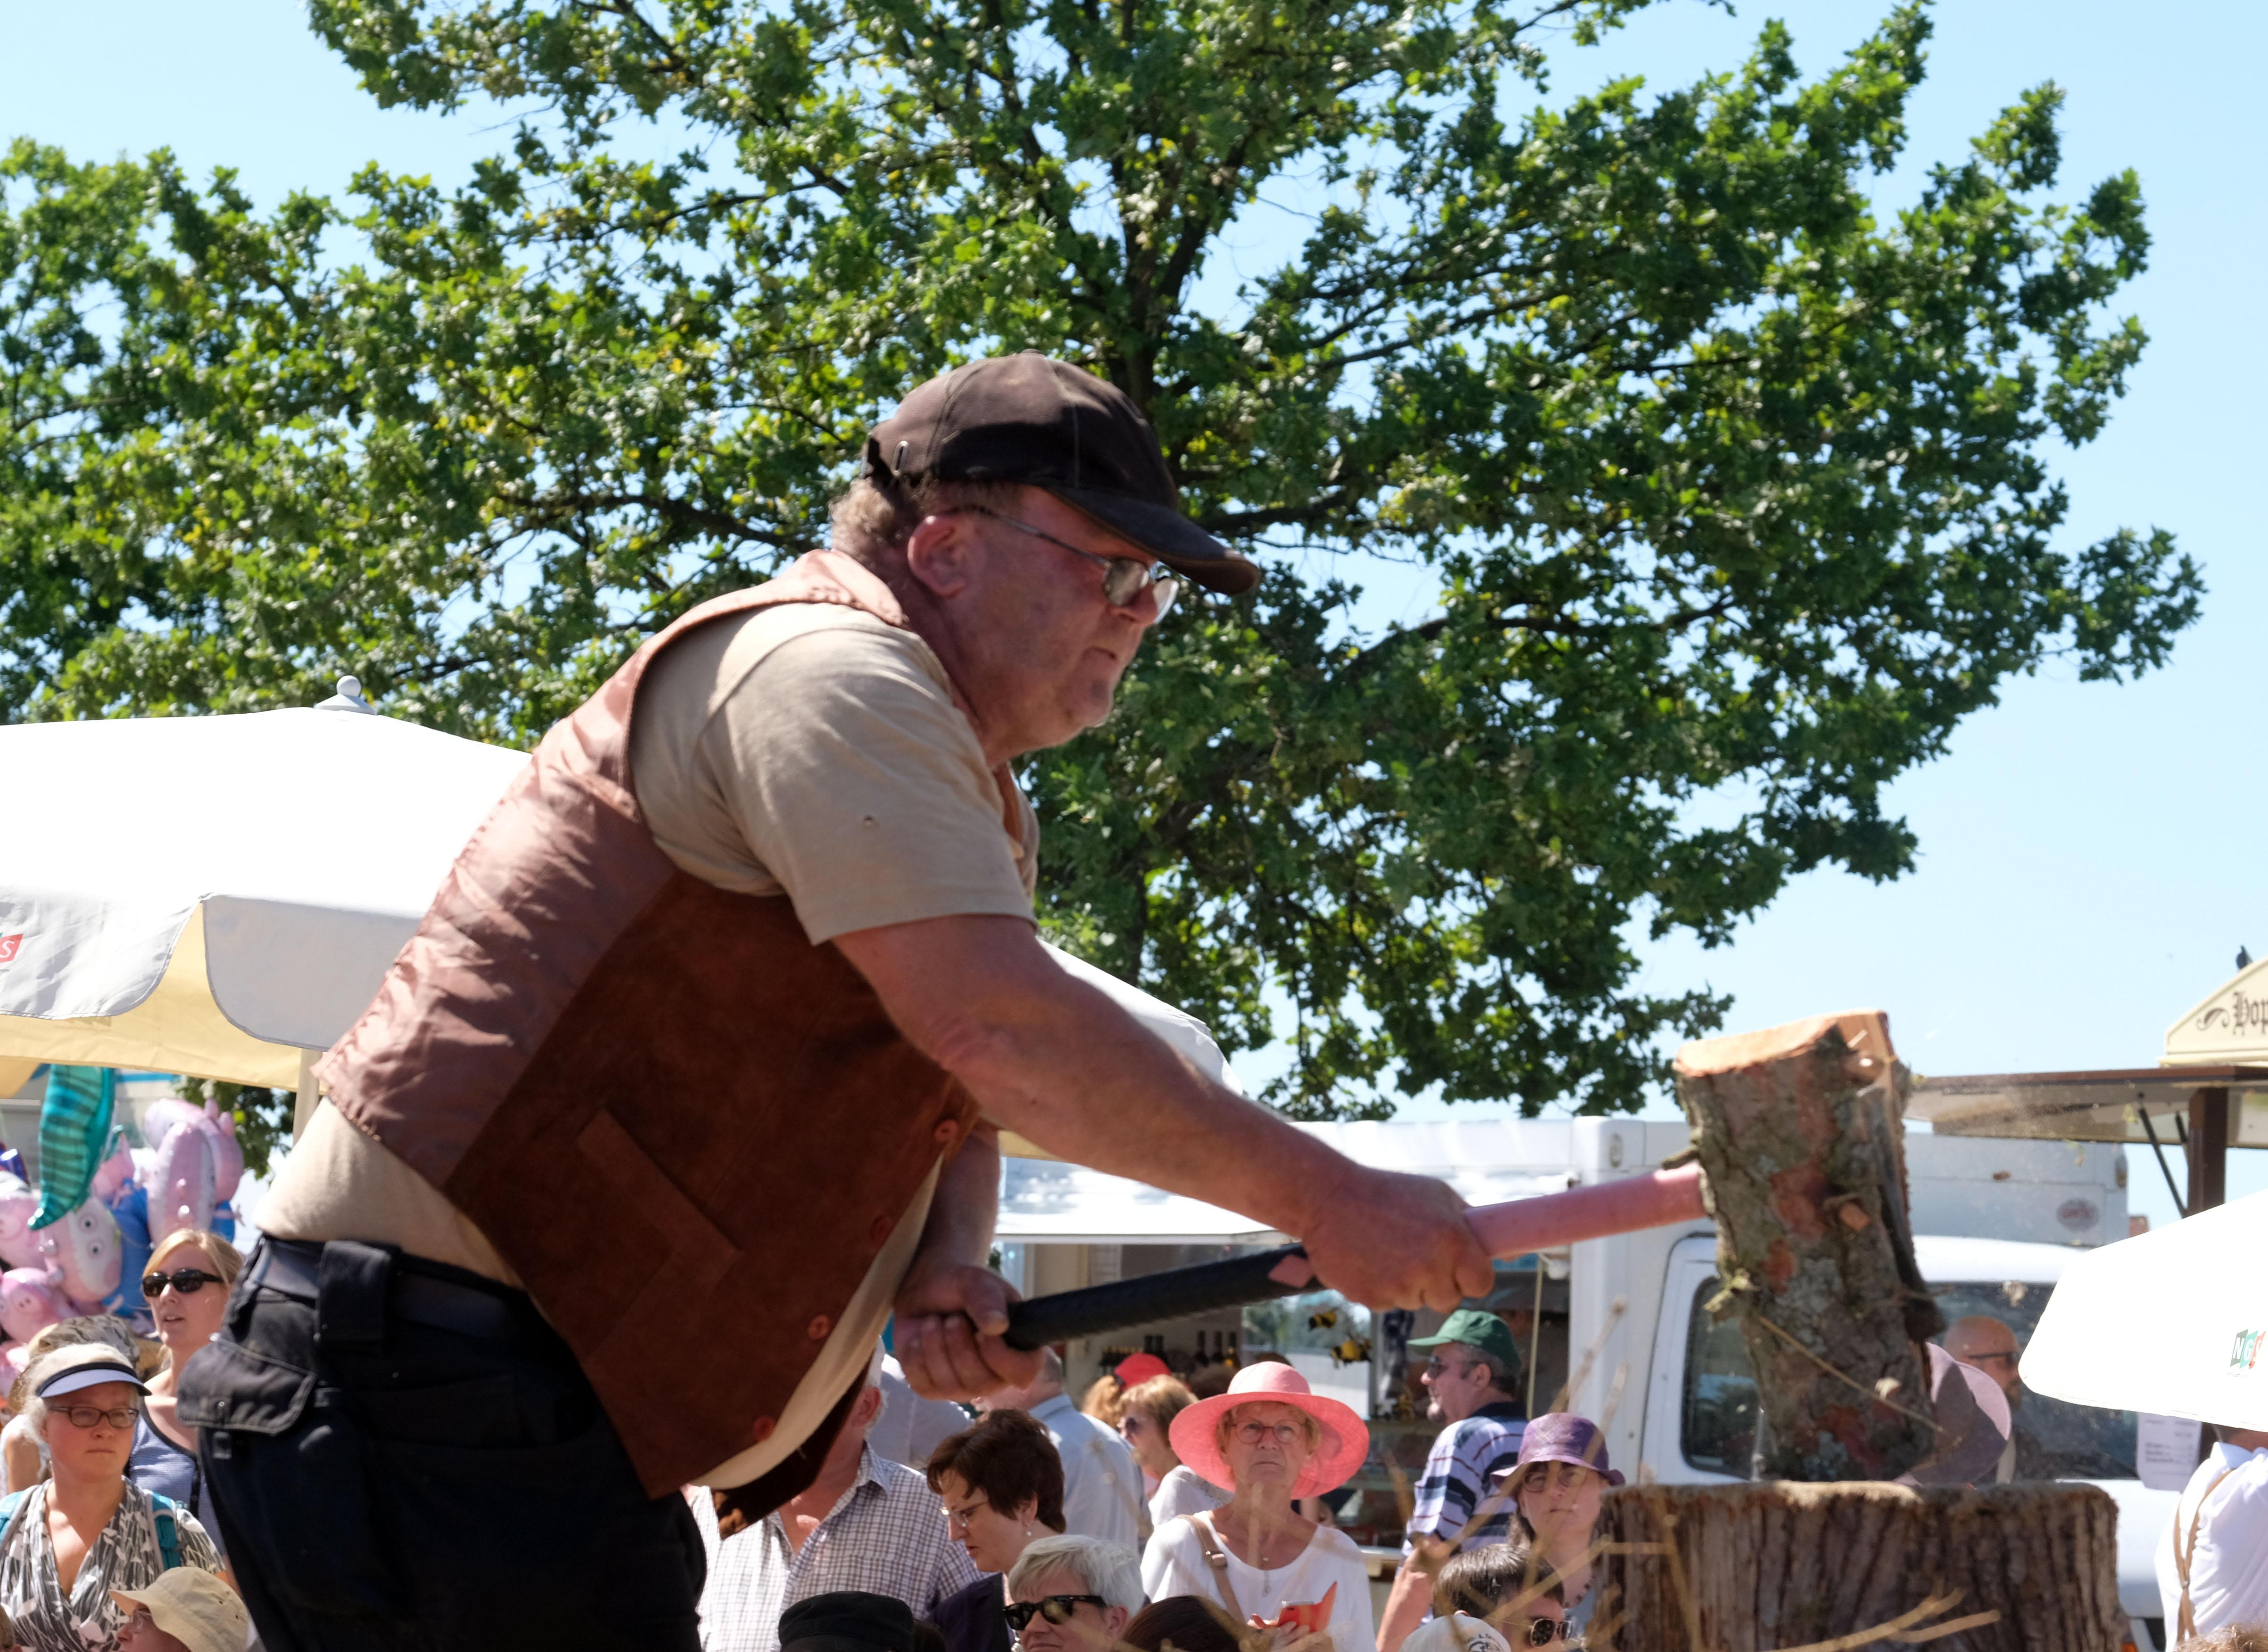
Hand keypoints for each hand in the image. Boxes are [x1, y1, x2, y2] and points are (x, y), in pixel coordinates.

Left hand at [891, 1255, 1041, 1400]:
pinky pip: (923, 1384)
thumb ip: (987, 1299)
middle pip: (981, 1383)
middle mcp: (993, 1376)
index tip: (982, 1332)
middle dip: (960, 1347)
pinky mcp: (931, 1389)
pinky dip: (916, 1356)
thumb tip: (997, 1326)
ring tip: (933, 1321)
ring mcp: (962, 1387)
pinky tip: (919, 1337)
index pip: (1022, 1372)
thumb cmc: (961, 1287)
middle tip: (952, 1318)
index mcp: (1017, 1349)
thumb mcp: (976, 1282)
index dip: (1001, 1357)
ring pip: (950, 1386)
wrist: (926, 1290)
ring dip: (936, 1347)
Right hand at [1299, 1167, 1491, 1311]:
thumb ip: (1474, 1227)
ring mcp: (1399, 1286)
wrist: (1328, 1197)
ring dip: (1406, 1284)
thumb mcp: (1438, 1196)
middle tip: (1415, 1255)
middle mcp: (1429, 1267)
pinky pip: (1387, 1303)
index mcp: (1452, 1241)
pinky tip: (1368, 1259)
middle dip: (1437, 1283)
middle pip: (1448, 1299)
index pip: (1482, 1284)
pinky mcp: (1372, 1299)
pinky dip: (1380, 1287)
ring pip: (1416, 1301)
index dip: (1470, 1276)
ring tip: (1386, 1250)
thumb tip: (1514, 1252)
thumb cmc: (1388, 1192)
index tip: (1458, 1267)